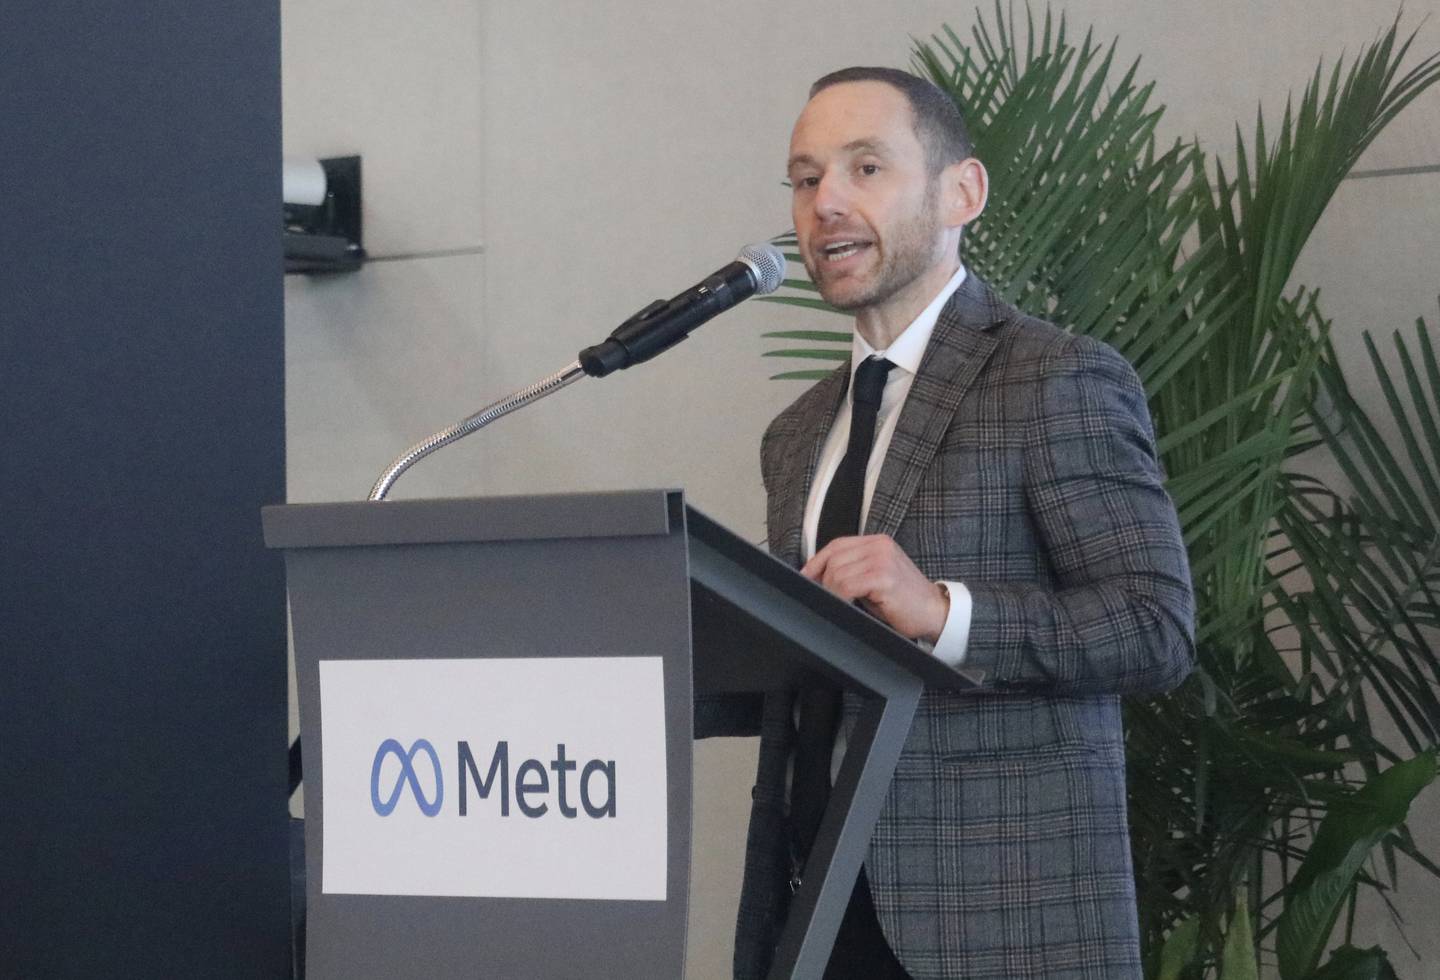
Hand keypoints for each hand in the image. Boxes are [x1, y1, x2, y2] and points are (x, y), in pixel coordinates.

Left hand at [801, 534, 949, 642]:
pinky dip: (841, 597)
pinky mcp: (883, 577)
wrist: (934, 613)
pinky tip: (848, 605)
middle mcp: (880, 546)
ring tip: (843, 603)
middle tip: (828, 598)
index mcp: (878, 542)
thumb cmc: (903, 600)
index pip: (837, 545)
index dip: (817, 561)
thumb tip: (819, 575)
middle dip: (824, 581)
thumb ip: (854, 568)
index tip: (806, 577)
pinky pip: (847, 585)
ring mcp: (882, 559)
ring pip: (837, 573)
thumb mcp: (876, 577)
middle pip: (834, 559)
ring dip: (833, 592)